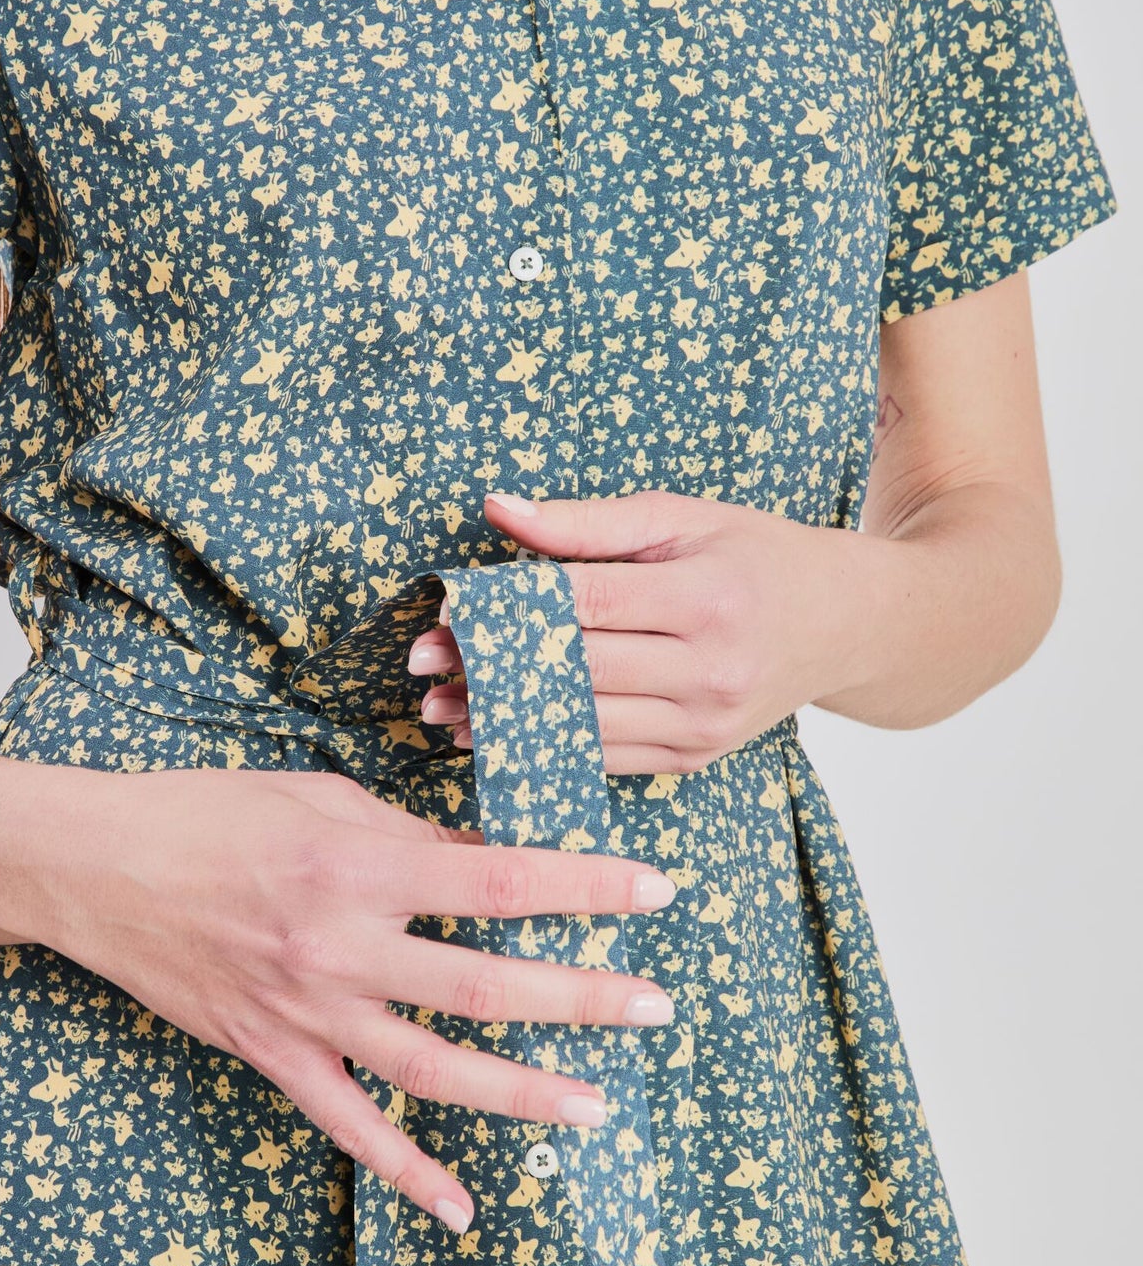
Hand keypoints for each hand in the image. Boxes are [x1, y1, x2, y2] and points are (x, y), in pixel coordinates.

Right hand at [0, 760, 677, 1231]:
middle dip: (582, 996)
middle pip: (486, 984)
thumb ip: (408, 835)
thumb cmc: (210, 813)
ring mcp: (307, 1014)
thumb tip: (488, 865)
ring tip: (597, 1107)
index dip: (583, 886)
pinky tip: (462, 1207)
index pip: (497, 880)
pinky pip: (351, 1128)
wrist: (100, 867)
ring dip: (523, 1092)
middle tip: (655, 1004)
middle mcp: (340, 947)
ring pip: (436, 1069)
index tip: (652, 890)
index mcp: (358, 865)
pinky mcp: (272, 1057)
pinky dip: (407, 1173)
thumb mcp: (319, 798)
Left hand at [407, 488, 874, 772]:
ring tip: (438, 708)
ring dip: (507, 718)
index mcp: (705, 598)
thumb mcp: (680, 517)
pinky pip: (609, 757)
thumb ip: (586, 522)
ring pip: (586, 724)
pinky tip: (496, 734)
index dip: (510, 610)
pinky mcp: (697, 757)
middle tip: (421, 662)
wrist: (844, 624)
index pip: (588, 604)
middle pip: (578, 669)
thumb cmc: (754, 556)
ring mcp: (704, 723)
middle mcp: (709, 669)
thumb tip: (498, 508)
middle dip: (493, 666)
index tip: (445, 611)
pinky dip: (548, 745)